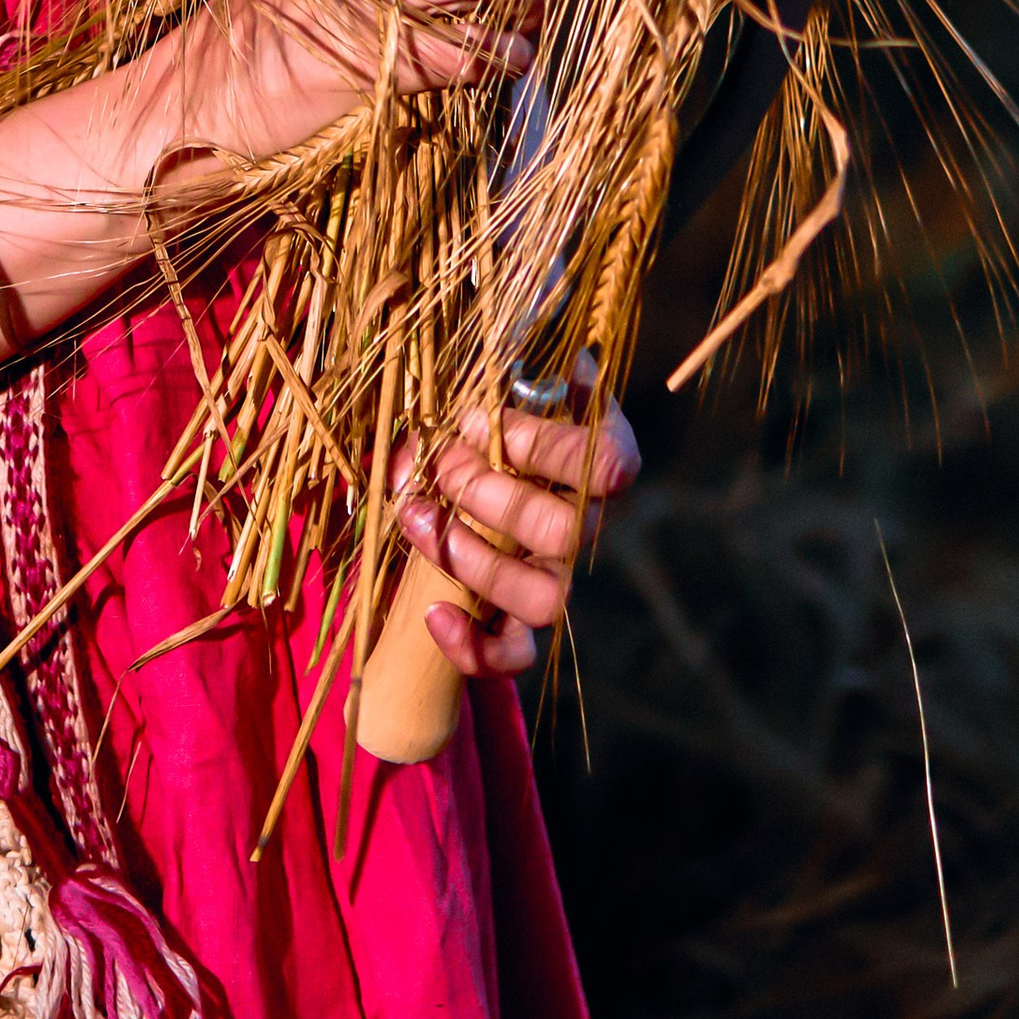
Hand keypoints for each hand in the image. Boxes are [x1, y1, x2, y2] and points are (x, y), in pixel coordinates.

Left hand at [391, 396, 642, 678]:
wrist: (474, 464)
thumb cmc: (495, 413)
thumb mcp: (509, 382)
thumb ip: (533, 373)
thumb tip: (579, 363)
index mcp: (600, 461)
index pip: (603, 465)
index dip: (539, 446)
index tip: (478, 418)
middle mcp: (588, 524)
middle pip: (561, 531)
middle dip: (487, 494)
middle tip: (440, 462)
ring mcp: (558, 575)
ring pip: (542, 599)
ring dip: (471, 559)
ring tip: (414, 514)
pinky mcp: (523, 621)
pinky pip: (515, 654)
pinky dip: (474, 645)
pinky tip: (432, 612)